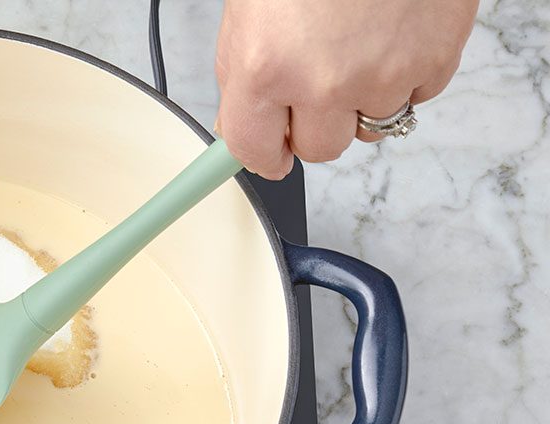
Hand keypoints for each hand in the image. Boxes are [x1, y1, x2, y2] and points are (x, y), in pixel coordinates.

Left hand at [215, 0, 477, 178]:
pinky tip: (393, 34)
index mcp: (263, 68)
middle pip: (320, 149)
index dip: (263, 154)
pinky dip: (406, 75)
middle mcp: (323, 83)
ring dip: (363, 99)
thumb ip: (245, 74)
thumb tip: (243, 127)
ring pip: (371, 126)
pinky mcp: (434, 60)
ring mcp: (384, 75)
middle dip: (315, 124)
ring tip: (358, 45)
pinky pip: (416, 96)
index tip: (270, 153)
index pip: (255, 152)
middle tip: (317, 85)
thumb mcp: (251, 12)